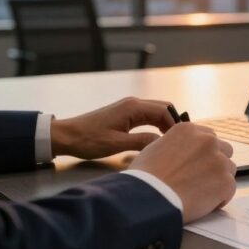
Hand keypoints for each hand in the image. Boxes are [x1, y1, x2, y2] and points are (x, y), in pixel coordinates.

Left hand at [50, 97, 175, 159]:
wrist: (66, 136)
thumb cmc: (89, 140)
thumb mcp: (117, 144)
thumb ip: (142, 142)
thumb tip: (163, 143)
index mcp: (133, 107)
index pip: (164, 111)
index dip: (176, 125)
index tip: (182, 140)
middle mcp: (133, 103)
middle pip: (163, 108)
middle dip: (173, 122)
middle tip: (180, 140)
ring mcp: (128, 108)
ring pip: (156, 112)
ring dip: (165, 124)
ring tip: (171, 141)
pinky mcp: (124, 114)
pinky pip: (147, 116)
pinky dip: (156, 125)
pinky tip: (158, 138)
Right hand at [128, 123, 236, 222]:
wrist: (148, 199)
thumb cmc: (145, 177)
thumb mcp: (154, 148)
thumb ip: (175, 144)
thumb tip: (182, 151)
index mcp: (189, 130)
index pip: (208, 137)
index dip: (203, 153)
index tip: (197, 164)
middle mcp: (207, 141)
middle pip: (224, 150)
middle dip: (215, 163)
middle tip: (201, 179)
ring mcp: (219, 161)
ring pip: (229, 169)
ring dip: (219, 180)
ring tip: (200, 193)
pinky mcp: (225, 182)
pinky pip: (229, 190)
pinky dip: (220, 198)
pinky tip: (203, 204)